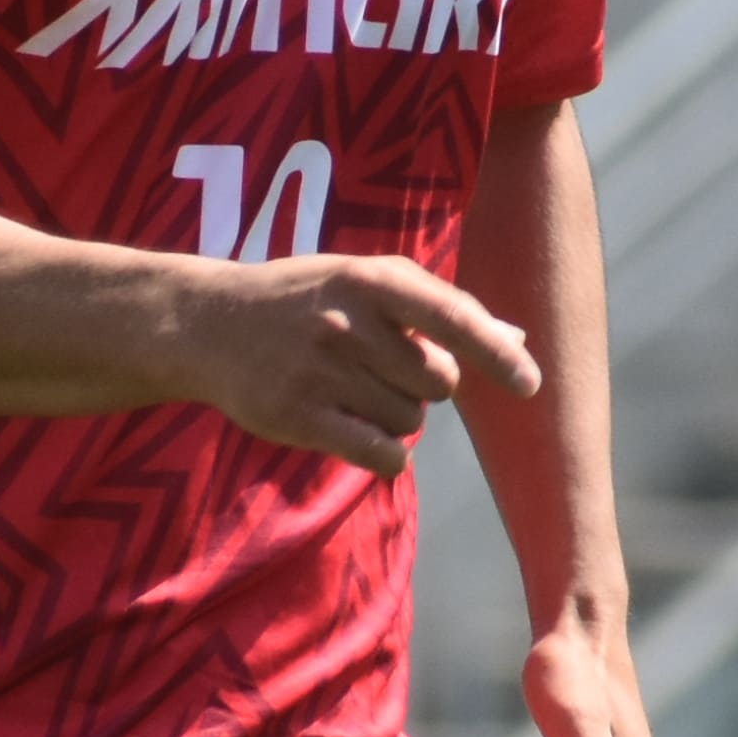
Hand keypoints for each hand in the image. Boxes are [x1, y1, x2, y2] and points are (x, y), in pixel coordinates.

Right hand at [169, 253, 540, 477]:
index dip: (495, 353)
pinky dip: (387, 457)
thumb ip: (441, 308)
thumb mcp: (366, 282)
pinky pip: (382, 455)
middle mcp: (348, 323)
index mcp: (371, 280)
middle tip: (379, 369)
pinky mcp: (299, 417)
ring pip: (411, 422)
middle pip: (439, 382)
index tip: (529, 384)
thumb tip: (516, 341)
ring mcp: (321, 371)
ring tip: (351, 391)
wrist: (208, 323)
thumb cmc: (306, 299)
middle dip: (424, 385)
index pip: (451, 317)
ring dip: (396, 418)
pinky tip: (362, 437)